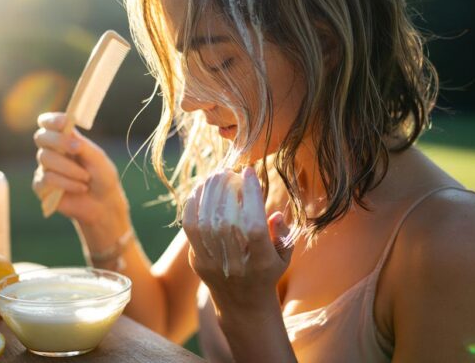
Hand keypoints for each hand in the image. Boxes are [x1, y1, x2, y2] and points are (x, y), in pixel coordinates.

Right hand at [32, 112, 127, 226]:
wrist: (104, 204)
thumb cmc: (102, 177)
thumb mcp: (97, 158)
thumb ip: (82, 144)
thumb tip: (67, 130)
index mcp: (65, 139)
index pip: (48, 123)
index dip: (52, 120)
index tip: (64, 122)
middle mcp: (52, 151)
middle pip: (41, 137)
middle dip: (59, 141)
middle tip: (78, 149)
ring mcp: (44, 169)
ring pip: (46, 159)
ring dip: (70, 168)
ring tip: (86, 178)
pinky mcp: (41, 187)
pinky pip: (47, 179)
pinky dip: (67, 183)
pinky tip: (80, 188)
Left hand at [182, 167, 293, 309]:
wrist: (242, 303)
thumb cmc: (268, 271)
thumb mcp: (284, 255)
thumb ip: (282, 234)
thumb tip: (275, 214)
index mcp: (262, 262)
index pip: (254, 227)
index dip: (251, 198)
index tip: (249, 173)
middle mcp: (236, 265)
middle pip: (226, 222)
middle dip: (225, 190)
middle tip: (228, 171)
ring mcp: (213, 264)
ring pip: (205, 222)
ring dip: (208, 194)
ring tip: (214, 176)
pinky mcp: (197, 261)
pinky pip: (190, 229)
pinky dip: (192, 206)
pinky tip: (199, 190)